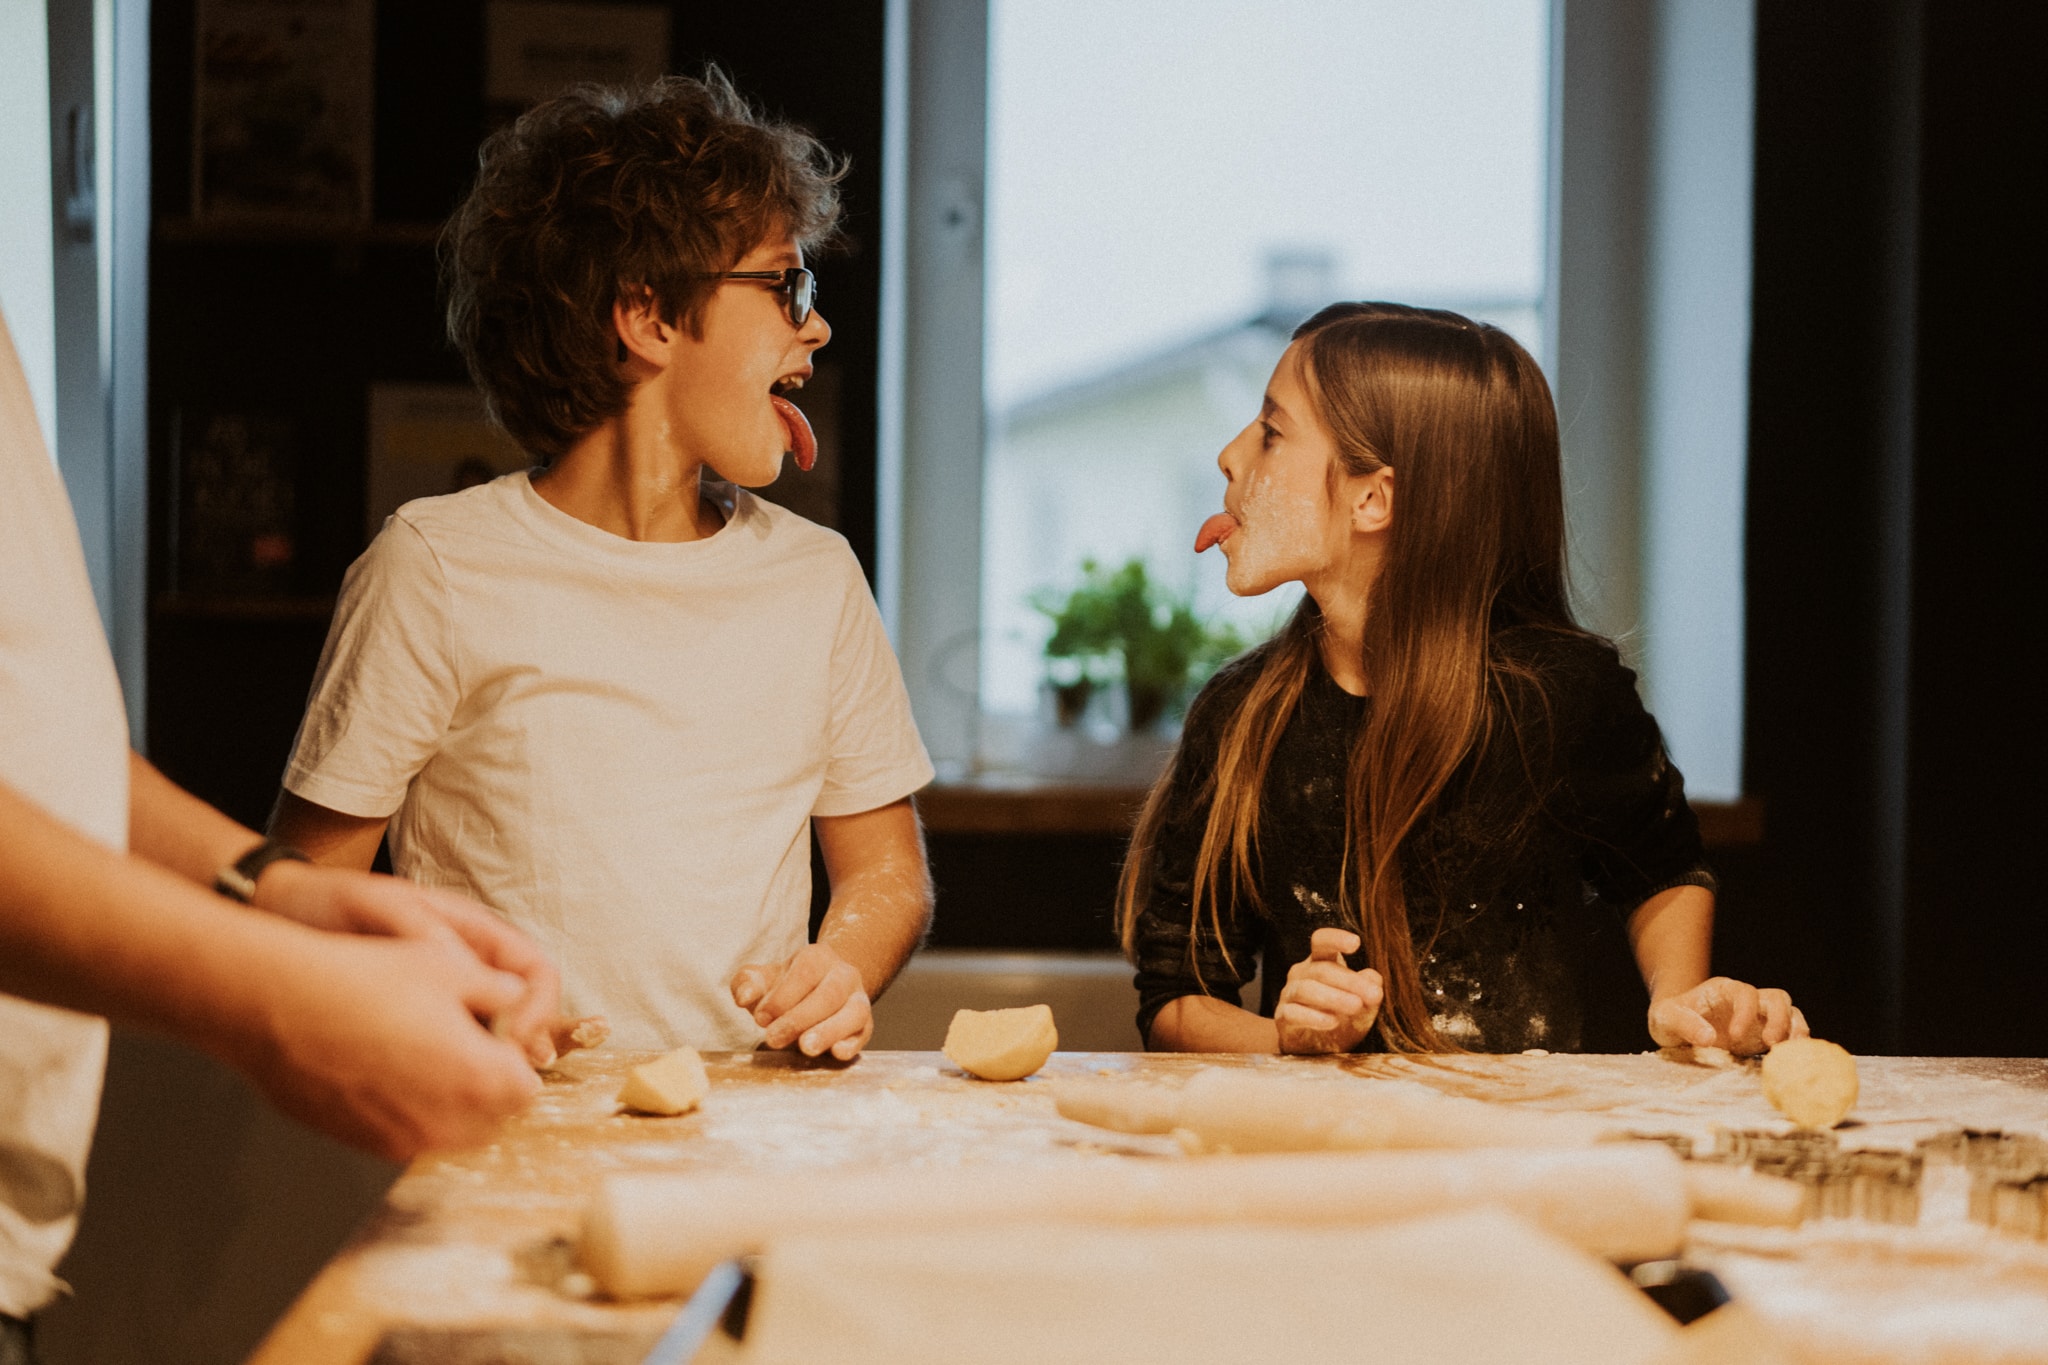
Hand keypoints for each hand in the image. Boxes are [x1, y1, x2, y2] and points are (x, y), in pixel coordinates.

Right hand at [236, 933, 541, 1161]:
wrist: (278, 1007)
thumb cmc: (366, 979)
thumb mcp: (447, 965)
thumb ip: (498, 988)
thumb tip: (516, 996)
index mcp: (480, 1078)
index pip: (526, 1088)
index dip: (515, 1059)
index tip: (496, 1034)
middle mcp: (445, 1122)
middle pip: (492, 1117)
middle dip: (489, 1085)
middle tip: (467, 1044)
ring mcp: (400, 1140)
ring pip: (449, 1131)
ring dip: (452, 1101)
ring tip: (426, 1054)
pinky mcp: (360, 1143)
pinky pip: (405, 1135)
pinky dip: (410, 1111)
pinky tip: (387, 1069)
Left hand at [254, 861, 564, 1067]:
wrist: (283, 917)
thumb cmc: (334, 904)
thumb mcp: (385, 908)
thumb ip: (429, 934)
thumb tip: (475, 975)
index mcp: (474, 935)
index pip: (536, 973)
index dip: (536, 1009)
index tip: (513, 1039)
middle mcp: (468, 970)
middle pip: (522, 1016)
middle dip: (522, 1050)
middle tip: (503, 1080)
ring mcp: (443, 1001)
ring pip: (488, 1042)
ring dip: (488, 1072)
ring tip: (469, 1095)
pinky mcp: (413, 1030)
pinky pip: (447, 1058)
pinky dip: (448, 1081)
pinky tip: (428, 1096)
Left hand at [730, 943, 871, 1059]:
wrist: (820, 989)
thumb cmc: (786, 987)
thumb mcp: (763, 980)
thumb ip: (747, 983)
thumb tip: (743, 997)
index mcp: (817, 958)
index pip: (805, 972)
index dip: (782, 997)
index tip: (761, 1019)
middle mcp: (843, 975)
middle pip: (830, 993)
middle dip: (800, 1018)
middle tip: (773, 1039)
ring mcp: (858, 999)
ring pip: (854, 1011)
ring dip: (830, 1031)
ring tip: (806, 1048)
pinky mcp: (865, 1025)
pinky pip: (865, 1032)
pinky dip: (853, 1043)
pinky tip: (837, 1053)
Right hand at [1275, 927, 1383, 1054]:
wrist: (1317, 1048)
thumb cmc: (1342, 1017)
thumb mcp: (1363, 1003)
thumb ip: (1369, 988)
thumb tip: (1373, 978)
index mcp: (1320, 961)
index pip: (1321, 942)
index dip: (1336, 939)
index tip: (1356, 943)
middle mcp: (1301, 973)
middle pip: (1321, 969)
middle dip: (1350, 981)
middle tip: (1374, 994)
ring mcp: (1289, 994)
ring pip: (1306, 989)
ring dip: (1333, 997)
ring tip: (1356, 1006)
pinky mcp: (1282, 1017)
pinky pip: (1293, 1013)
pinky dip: (1313, 1017)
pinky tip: (1332, 1021)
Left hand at [1648, 976, 1807, 1055]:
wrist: (1675, 1027)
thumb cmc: (1670, 1018)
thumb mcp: (1666, 1018)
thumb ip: (1684, 1024)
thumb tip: (1709, 1038)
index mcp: (1724, 991)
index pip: (1745, 993)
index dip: (1746, 1012)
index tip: (1734, 1036)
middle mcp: (1747, 1001)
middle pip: (1777, 998)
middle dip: (1779, 1019)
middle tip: (1771, 1044)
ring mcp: (1759, 1018)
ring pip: (1791, 1013)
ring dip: (1795, 1031)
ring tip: (1788, 1054)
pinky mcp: (1764, 1037)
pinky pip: (1790, 1035)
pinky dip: (1794, 1046)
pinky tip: (1789, 1063)